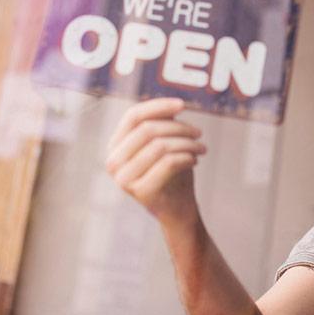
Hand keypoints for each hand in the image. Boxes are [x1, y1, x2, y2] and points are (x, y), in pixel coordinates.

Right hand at [106, 98, 206, 224]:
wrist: (176, 210)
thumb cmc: (171, 172)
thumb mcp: (165, 142)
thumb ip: (162, 122)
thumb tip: (171, 106)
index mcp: (114, 146)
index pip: (132, 116)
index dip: (158, 106)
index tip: (183, 105)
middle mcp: (113, 162)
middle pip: (147, 129)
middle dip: (178, 128)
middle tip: (199, 133)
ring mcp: (124, 178)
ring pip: (160, 146)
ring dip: (187, 143)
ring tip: (201, 148)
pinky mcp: (140, 191)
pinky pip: (168, 163)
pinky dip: (186, 157)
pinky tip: (195, 160)